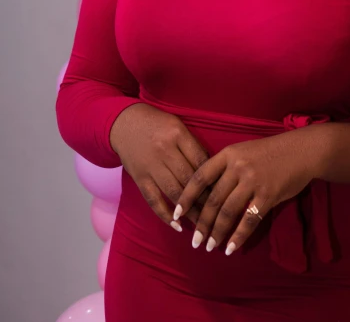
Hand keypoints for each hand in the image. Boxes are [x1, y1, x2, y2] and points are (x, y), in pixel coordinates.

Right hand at [110, 103, 210, 229]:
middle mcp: (165, 151)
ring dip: (190, 211)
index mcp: (178, 135)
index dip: (214, 179)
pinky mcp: (139, 178)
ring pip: (174, 192)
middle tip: (219, 214)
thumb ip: (193, 145)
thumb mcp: (178, 126)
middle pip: (189, 179)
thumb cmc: (157, 124)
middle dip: (205, 199)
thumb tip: (213, 169)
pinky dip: (165, 215)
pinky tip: (177, 225)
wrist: (124, 123)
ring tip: (203, 225)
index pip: (201, 161)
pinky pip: (153, 200)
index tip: (225, 193)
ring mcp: (151, 166)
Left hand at [173, 131, 316, 255]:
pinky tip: (231, 248)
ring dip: (217, 233)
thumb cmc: (269, 152)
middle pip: (212, 200)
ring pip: (228, 212)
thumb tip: (205, 195)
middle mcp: (238, 167)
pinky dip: (239, 237)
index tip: (176, 214)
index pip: (200, 177)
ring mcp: (253, 181)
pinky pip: (249, 220)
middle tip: (194, 241)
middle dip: (202, 223)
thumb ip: (225, 169)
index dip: (186, 197)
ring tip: (210, 246)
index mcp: (228, 154)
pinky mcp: (268, 195)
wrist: (301, 150)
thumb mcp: (242, 152)